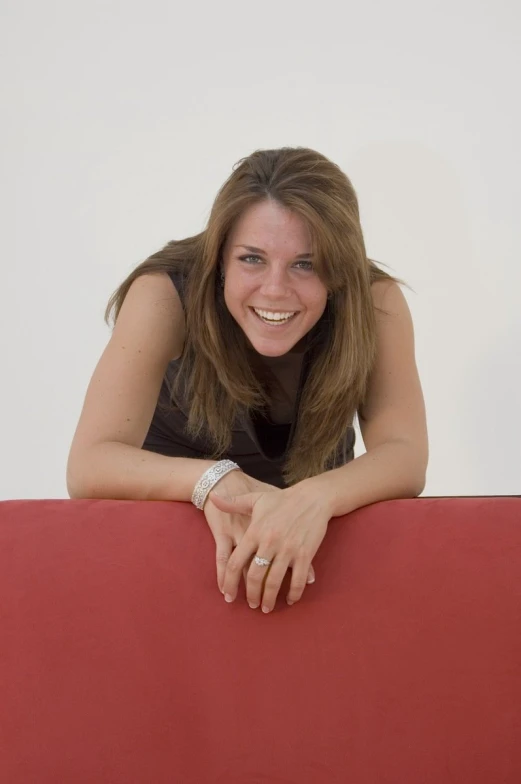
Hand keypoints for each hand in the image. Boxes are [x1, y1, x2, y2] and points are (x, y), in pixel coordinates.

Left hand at [203, 470, 314, 594]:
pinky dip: (293, 593)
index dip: (230, 582)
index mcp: (255, 531)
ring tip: (266, 607)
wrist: (313, 497)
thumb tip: (213, 498)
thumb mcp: (256, 498)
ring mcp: (288, 549)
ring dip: (269, 598)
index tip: (228, 595)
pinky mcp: (305, 554)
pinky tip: (290, 600)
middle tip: (251, 605)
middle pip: (254, 576)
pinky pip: (297, 579)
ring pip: (274, 581)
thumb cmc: (282, 499)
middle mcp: (269, 542)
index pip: (235, 562)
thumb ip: (233, 503)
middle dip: (251, 595)